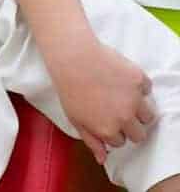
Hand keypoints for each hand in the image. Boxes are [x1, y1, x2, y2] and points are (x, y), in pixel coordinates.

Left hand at [48, 39, 153, 163]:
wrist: (73, 58)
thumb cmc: (70, 88)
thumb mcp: (75, 119)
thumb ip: (91, 141)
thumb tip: (103, 159)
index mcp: (108, 130)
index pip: (121, 141)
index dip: (113, 131)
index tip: (105, 119)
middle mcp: (124, 118)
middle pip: (139, 134)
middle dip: (129, 126)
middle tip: (116, 112)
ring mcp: (135, 99)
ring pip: (148, 116)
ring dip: (139, 110)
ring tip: (122, 98)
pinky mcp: (140, 80)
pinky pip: (147, 90)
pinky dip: (138, 87)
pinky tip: (121, 80)